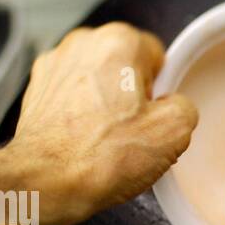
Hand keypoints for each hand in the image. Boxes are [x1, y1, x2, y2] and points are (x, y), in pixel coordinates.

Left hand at [0, 22, 196, 224]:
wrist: (46, 183)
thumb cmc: (100, 159)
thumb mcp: (174, 133)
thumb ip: (185, 107)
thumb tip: (175, 107)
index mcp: (119, 42)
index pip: (158, 57)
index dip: (162, 91)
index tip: (155, 115)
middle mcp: (82, 44)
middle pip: (126, 68)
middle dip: (133, 97)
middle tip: (133, 132)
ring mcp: (55, 65)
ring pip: (98, 82)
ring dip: (107, 106)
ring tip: (107, 140)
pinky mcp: (38, 90)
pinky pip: (74, 97)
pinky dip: (82, 115)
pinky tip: (86, 141)